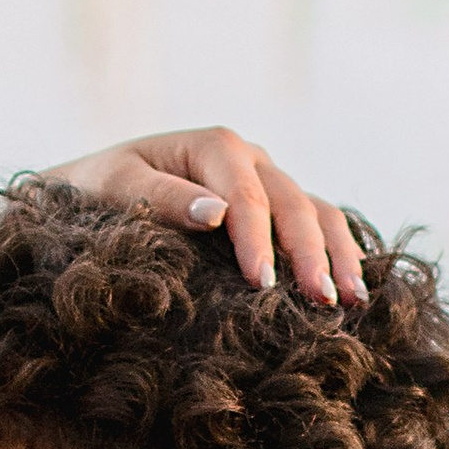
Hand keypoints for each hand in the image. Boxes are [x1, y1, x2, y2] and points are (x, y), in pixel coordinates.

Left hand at [43, 129, 363, 303]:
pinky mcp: (273, 205)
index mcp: (214, 146)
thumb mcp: (116, 187)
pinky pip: (317, 221)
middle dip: (310, 254)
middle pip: (292, 204)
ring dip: (338, 253)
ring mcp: (267, 180)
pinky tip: (354, 284)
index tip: (262, 284)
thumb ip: (163, 198)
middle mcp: (250, 159)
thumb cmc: (97, 189)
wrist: (93, 188)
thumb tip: (216, 214)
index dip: (259, 242)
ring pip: (317, 211)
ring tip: (353, 300)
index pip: (248, 198)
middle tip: (324, 301)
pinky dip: (339, 249)